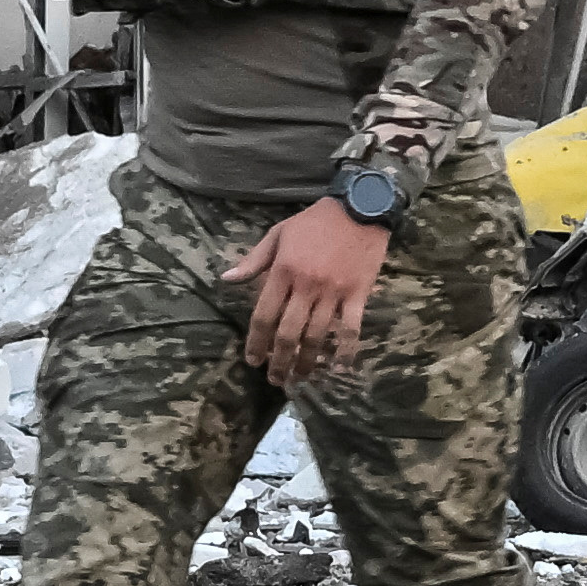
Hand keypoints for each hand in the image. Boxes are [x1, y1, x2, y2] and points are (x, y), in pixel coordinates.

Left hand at [228, 192, 394, 380]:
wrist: (359, 207)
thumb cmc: (315, 222)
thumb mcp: (278, 234)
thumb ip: (253, 260)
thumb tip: (227, 279)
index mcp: (283, 271)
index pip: (264, 315)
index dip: (256, 342)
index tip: (253, 360)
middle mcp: (306, 286)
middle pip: (288, 333)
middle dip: (279, 361)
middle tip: (275, 379)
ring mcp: (333, 292)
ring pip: (316, 336)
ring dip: (306, 362)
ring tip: (299, 378)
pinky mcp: (358, 294)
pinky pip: (350, 329)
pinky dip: (344, 351)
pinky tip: (338, 367)